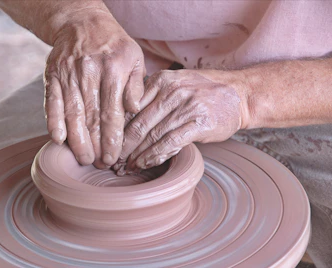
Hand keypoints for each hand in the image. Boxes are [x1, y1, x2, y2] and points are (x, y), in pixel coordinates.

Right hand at [44, 10, 145, 167]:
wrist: (81, 22)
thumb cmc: (113, 45)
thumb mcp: (135, 57)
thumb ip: (136, 85)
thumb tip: (134, 110)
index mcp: (114, 69)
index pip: (113, 113)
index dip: (112, 139)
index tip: (113, 157)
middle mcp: (89, 72)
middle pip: (91, 117)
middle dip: (96, 145)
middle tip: (99, 164)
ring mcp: (68, 74)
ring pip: (72, 113)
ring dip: (77, 140)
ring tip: (83, 159)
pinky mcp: (52, 75)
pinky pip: (51, 102)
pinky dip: (53, 122)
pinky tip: (58, 139)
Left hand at [115, 69, 248, 172]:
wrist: (238, 94)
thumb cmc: (203, 92)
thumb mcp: (175, 83)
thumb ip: (151, 96)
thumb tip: (124, 120)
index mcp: (160, 80)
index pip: (131, 108)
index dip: (117, 129)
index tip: (108, 144)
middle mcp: (171, 91)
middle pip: (138, 123)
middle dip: (122, 146)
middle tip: (112, 161)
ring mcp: (186, 107)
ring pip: (152, 135)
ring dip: (136, 155)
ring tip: (126, 167)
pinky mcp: (199, 123)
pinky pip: (170, 142)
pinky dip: (154, 156)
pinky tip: (144, 164)